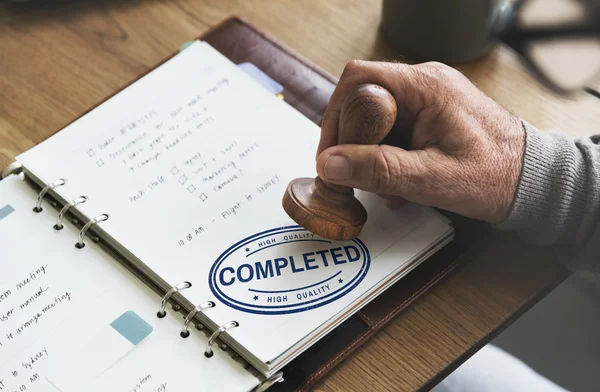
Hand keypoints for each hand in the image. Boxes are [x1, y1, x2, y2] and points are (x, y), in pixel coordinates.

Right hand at [316, 60, 525, 223]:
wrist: (532, 181)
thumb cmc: (496, 176)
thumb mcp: (431, 179)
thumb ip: (378, 170)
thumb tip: (330, 164)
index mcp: (427, 87)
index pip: (359, 81)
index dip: (336, 116)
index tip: (331, 154)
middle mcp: (425, 84)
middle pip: (363, 101)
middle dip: (354, 143)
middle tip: (356, 176)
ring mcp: (427, 99)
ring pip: (375, 120)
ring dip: (371, 155)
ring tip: (387, 187)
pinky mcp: (430, 115)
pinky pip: (393, 130)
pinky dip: (387, 157)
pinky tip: (399, 183)